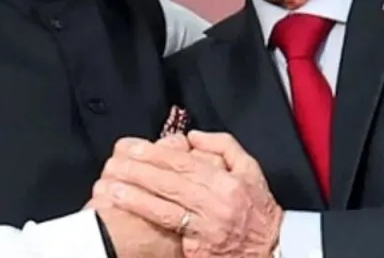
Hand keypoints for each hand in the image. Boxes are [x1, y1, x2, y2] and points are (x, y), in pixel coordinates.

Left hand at [98, 132, 281, 256]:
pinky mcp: (198, 250)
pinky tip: (128, 216)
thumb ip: (224, 146)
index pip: (184, 164)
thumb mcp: (251, 170)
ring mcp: (206, 229)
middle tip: (114, 164)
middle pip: (169, 184)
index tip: (133, 148)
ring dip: (135, 198)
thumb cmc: (258, 208)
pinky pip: (169, 232)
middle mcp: (215, 204)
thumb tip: (192, 136)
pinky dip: (148, 222)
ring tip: (112, 189)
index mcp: (227, 181)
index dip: (155, 155)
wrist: (271, 249)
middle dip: (138, 173)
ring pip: (164, 210)